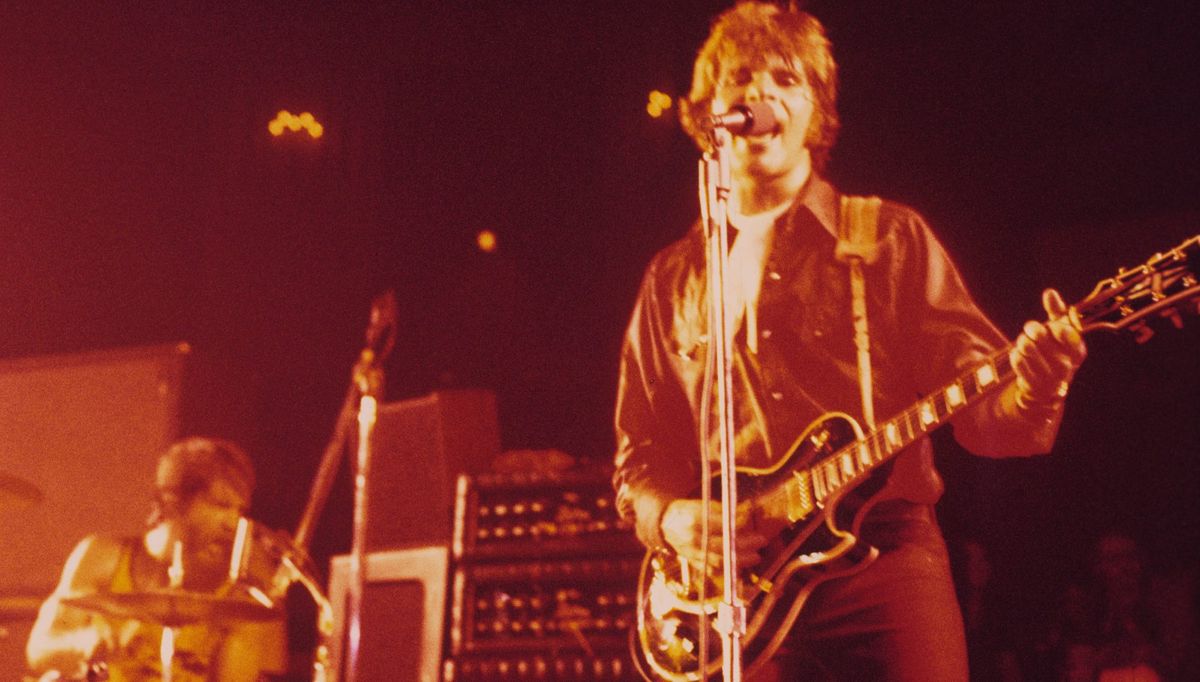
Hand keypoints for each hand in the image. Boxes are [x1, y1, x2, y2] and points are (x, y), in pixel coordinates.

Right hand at [659, 499, 767, 569]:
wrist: (664, 525)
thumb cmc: (686, 511)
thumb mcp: (702, 504)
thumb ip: (722, 510)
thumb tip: (745, 513)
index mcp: (695, 520)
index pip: (722, 525)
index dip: (740, 526)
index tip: (751, 524)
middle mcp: (693, 538)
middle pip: (723, 545)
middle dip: (746, 545)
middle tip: (761, 541)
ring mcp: (692, 553)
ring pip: (720, 561)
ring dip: (741, 560)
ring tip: (756, 557)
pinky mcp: (693, 562)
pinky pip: (713, 569)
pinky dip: (728, 569)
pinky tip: (740, 565)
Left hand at [1010, 289, 1087, 406]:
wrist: (1048, 386)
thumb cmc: (1056, 351)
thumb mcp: (1060, 332)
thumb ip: (1057, 312)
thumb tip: (1049, 292)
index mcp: (1077, 352)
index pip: (1068, 335)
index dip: (1057, 327)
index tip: (1052, 326)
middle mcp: (1067, 367)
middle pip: (1041, 337)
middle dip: (1033, 329)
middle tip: (1031, 330)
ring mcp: (1051, 378)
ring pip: (1028, 349)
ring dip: (1023, 341)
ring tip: (1024, 342)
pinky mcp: (1034, 386)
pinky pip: (1019, 363)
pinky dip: (1016, 355)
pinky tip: (1018, 354)